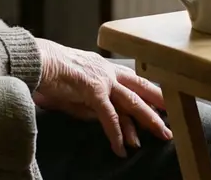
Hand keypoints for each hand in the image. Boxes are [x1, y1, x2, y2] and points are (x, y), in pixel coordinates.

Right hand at [34, 39, 170, 156]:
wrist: (37, 61)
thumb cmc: (50, 73)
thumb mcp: (75, 89)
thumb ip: (90, 102)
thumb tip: (100, 118)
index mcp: (104, 67)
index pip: (133, 79)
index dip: (150, 90)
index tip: (163, 102)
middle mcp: (107, 71)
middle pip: (140, 88)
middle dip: (158, 104)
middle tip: (173, 118)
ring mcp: (102, 80)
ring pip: (132, 102)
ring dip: (147, 120)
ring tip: (161, 134)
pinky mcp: (93, 90)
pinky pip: (109, 116)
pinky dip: (117, 134)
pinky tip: (122, 148)